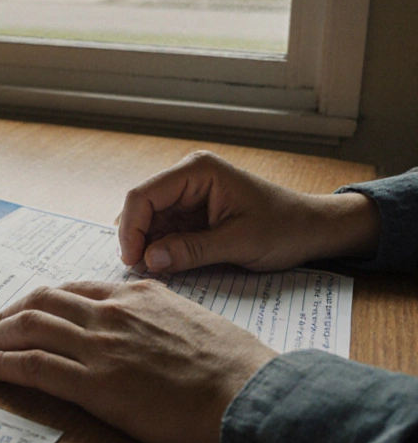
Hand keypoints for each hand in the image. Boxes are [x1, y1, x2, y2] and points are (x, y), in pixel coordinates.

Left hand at [0, 280, 276, 442]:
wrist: (254, 395)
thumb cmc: (239, 367)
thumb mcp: (196, 320)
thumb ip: (162, 315)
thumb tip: (149, 322)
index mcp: (138, 295)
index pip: (74, 289)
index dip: (42, 300)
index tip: (25, 311)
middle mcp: (113, 314)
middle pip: (42, 301)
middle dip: (8, 313)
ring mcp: (102, 347)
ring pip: (30, 328)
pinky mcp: (96, 385)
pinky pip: (35, 367)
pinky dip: (4, 365)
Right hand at [118, 151, 378, 273]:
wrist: (312, 229)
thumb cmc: (284, 229)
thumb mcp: (238, 243)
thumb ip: (191, 250)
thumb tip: (148, 260)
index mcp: (197, 171)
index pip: (143, 195)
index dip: (131, 228)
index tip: (132, 261)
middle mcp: (186, 176)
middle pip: (141, 206)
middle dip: (137, 238)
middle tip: (139, 271)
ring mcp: (187, 193)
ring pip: (149, 220)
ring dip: (147, 245)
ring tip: (153, 271)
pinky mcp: (191, 211)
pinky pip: (164, 228)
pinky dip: (160, 248)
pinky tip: (165, 265)